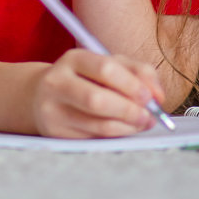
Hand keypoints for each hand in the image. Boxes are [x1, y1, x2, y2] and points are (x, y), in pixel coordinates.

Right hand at [29, 49, 165, 138]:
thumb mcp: (107, 64)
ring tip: (142, 124)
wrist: (40, 95)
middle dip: (130, 111)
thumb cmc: (85, 78)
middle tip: (150, 117)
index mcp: (73, 59)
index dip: (131, 85)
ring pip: (97, 125)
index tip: (150, 98)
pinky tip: (124, 130)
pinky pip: (93, 139)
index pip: (105, 69)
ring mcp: (53, 110)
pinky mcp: (55, 133)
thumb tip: (158, 96)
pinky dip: (115, 136)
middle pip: (98, 100)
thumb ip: (137, 72)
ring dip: (127, 127)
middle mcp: (58, 82)